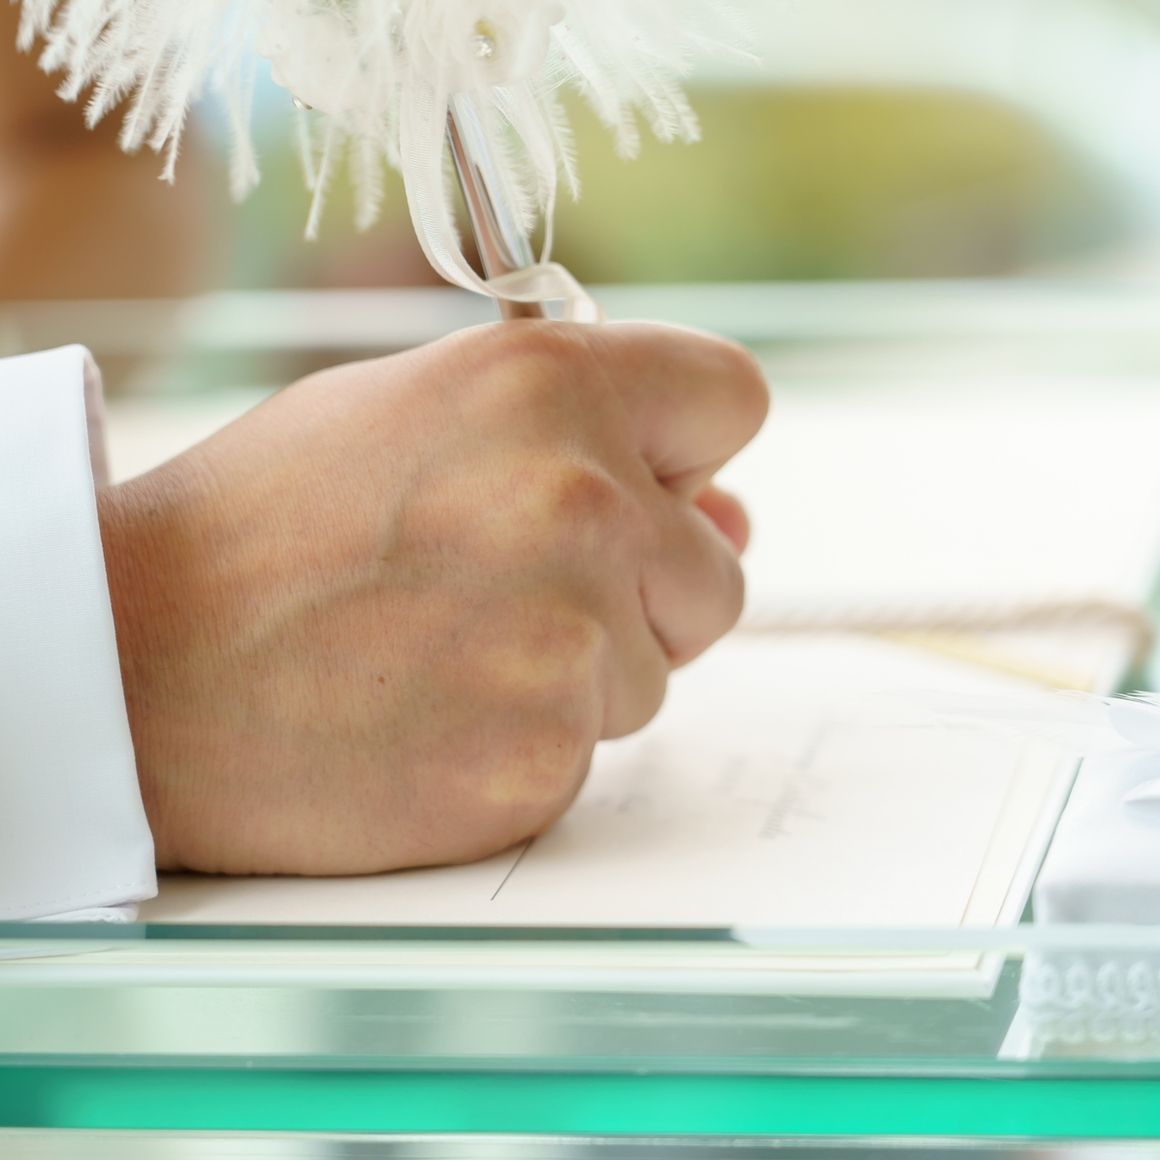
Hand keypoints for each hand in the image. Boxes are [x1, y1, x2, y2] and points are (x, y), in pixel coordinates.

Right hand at [98, 323, 768, 874]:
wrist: (136, 669)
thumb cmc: (269, 528)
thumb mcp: (416, 418)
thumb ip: (586, 441)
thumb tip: (731, 514)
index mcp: (546, 383)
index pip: (729, 398)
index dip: (688, 454)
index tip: (647, 488)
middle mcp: (580, 497)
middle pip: (716, 570)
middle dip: (640, 591)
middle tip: (505, 593)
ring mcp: (568, 636)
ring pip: (654, 671)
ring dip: (575, 673)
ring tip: (439, 655)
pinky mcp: (539, 756)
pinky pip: (588, 751)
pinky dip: (527, 744)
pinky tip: (428, 720)